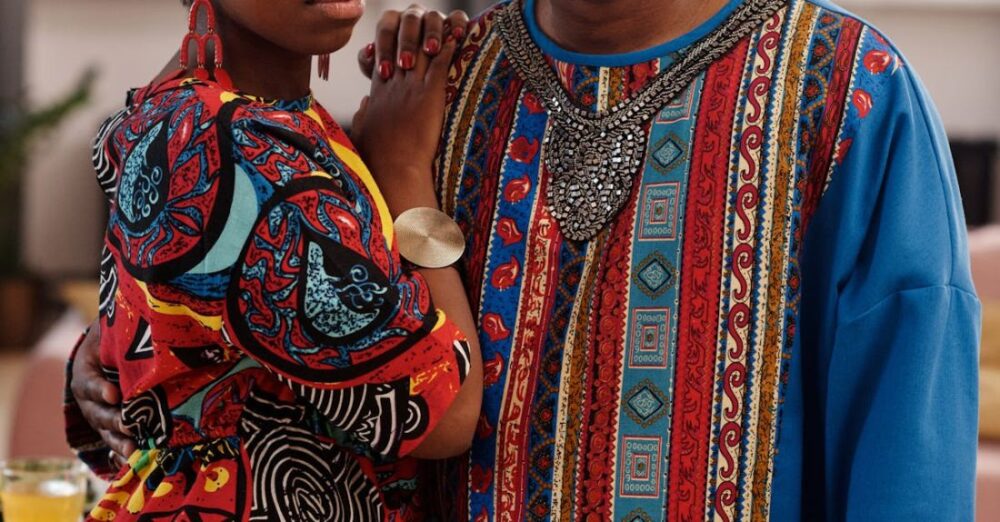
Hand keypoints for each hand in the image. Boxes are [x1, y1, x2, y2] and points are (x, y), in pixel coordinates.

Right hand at [70, 321, 134, 466]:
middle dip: (113, 420)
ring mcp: (99, 414)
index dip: (100, 389)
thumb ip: (127, 338)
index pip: (89, 382)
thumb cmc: (117, 337)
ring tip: (132, 450)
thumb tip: (154, 332)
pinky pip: (116, 441)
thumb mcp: (115, 333)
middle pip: (97, 412)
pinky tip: (135, 459)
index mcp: (85, 371)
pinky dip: (124, 452)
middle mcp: (89, 398)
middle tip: (128, 425)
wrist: (114, 350)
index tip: (114, 395)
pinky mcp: (112, 426)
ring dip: (119, 441)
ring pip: (106, 430)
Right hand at [353, 27, 457, 206]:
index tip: (400, 41)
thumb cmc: (378, 160)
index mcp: (377, 95)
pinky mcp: (429, 94)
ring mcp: (411, 87)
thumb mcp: (362, 134)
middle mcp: (393, 85)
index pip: (384, 61)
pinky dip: (448, 47)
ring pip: (421, 51)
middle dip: (413, 37)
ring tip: (443, 24)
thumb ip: (362, 116)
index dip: (393, 48)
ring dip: (433, 36)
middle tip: (424, 25)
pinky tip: (455, 36)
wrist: (394, 169)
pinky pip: (440, 63)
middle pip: (402, 50)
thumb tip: (363, 106)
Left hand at [357, 5, 468, 79]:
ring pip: (433, 17)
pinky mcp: (454, 23)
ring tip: (431, 51)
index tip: (385, 72)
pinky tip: (457, 37)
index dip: (384, 49)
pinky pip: (458, 16)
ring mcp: (433, 18)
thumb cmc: (399, 76)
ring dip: (431, 33)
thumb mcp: (382, 72)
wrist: (420, 84)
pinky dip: (457, 24)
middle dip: (407, 42)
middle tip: (406, 64)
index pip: (386, 29)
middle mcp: (412, 17)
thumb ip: (368, 62)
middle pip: (409, 20)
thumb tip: (368, 51)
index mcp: (392, 24)